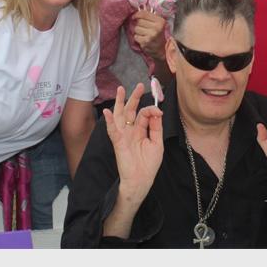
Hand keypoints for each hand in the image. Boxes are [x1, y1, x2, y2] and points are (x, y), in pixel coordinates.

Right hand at [104, 83, 163, 204]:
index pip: (144, 114)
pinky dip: (109, 121)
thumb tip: (157, 111)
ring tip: (120, 90)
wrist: (141, 180)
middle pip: (131, 110)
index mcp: (141, 130)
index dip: (151, 110)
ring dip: (120, 102)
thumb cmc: (149, 164)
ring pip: (120, 116)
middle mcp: (131, 130)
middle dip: (134, 97)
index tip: (158, 111)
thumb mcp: (157, 143)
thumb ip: (156, 127)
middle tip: (139, 86)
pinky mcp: (119, 142)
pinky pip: (113, 130)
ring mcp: (124, 135)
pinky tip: (107, 112)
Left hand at [131, 10, 166, 60]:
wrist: (162, 49)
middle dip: (138, 24)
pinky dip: (138, 38)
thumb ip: (150, 16)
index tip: (134, 16)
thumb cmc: (159, 34)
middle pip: (139, 21)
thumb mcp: (159, 24)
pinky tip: (143, 39)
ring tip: (143, 34)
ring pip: (136, 29)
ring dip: (138, 31)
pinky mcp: (146, 42)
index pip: (144, 14)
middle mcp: (156, 28)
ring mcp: (151, 35)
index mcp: (160, 21)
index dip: (137, 14)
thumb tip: (140, 8)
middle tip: (142, 27)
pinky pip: (136, 36)